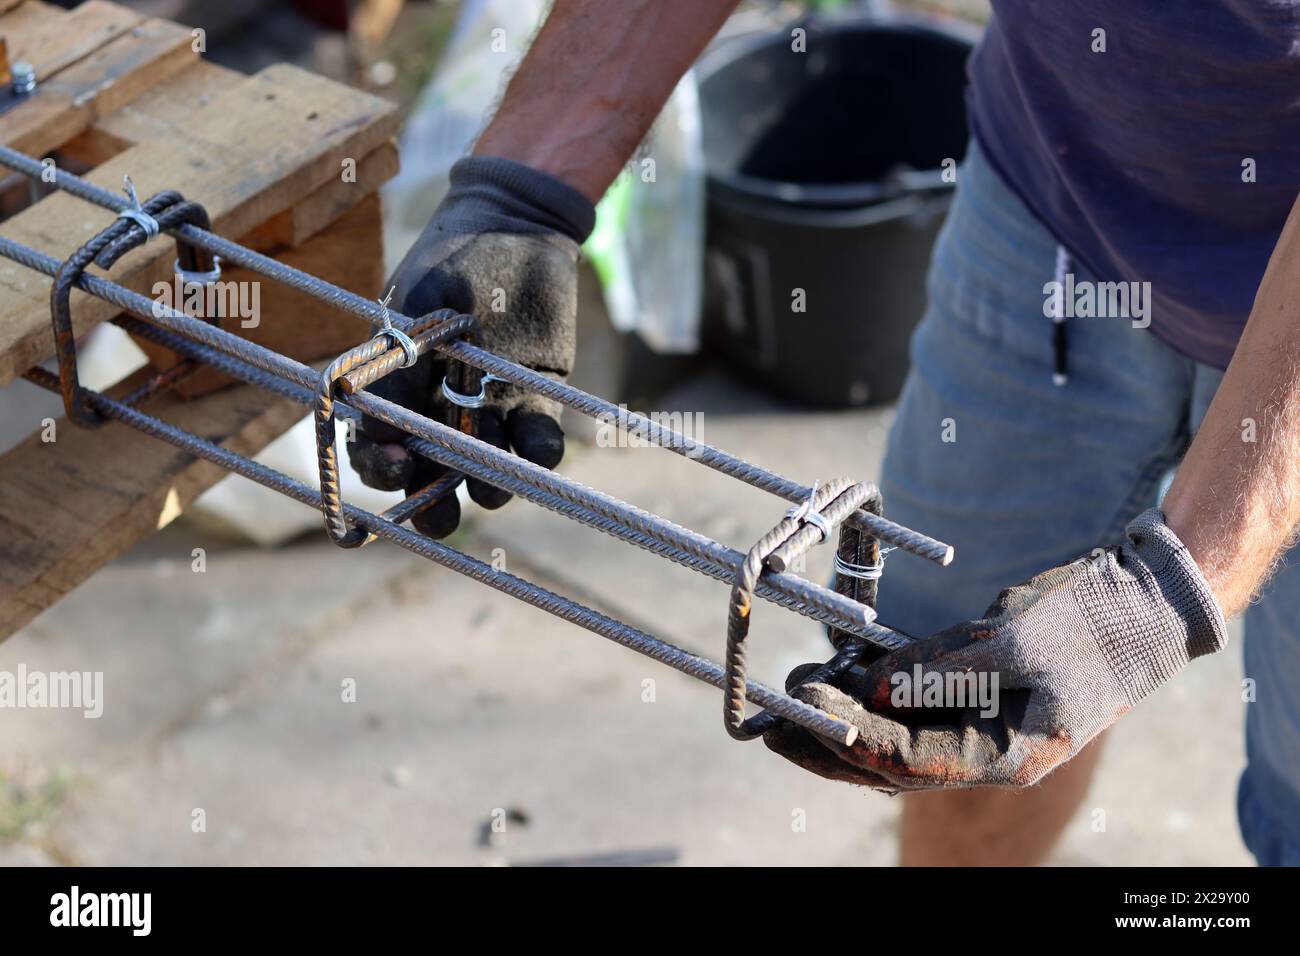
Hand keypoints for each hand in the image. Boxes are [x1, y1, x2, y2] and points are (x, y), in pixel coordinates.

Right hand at [348, 156, 594, 537]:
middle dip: (431, 505)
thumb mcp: (421, 303)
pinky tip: (540, 454)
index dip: (380, 466)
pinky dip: (538, 453)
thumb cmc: (453, 257)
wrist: (517, 225)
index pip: (376, 444)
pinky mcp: (534, 400)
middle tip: (440, 516)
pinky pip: (534, 441)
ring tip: (495, 484)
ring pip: (483, 469)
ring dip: (487, 485)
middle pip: (427, 475)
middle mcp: (438, 408)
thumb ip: (404, 363)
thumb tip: (378, 426)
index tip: (396, 466)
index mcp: (395, 386)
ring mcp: (487, 408)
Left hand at [764, 509, 1227, 789]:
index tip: (799, 707)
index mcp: (1009, 756)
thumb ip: (943, 670)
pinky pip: (916, 707)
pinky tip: (839, 677)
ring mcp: (984, 725)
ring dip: (844, 722)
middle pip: (892, 765)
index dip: (847, 737)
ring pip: (897, 739)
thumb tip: (872, 689)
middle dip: (829, 746)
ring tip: (792, 695)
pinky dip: (875, 696)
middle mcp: (990, 752)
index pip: (909, 762)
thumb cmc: (1093, 622)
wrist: (1146, 603)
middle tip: (772, 723)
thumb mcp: (1016, 639)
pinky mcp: (978, 694)